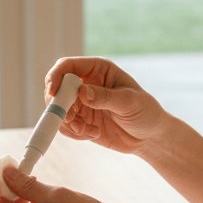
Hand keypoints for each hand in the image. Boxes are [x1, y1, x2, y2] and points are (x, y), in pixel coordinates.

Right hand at [44, 56, 168, 155]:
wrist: (150, 136)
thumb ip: (105, 97)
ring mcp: (81, 103)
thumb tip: (82, 92)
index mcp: (98, 69)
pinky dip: (74, 132)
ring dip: (67, 122)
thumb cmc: (146, 111)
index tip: (52, 93)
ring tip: (86, 131)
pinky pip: (65, 126)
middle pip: (56, 88)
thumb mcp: (129, 102)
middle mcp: (86, 83)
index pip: (67, 66)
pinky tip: (93, 134)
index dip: (56, 76)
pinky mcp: (81, 120)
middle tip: (70, 120)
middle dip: (58, 105)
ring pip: (58, 109)